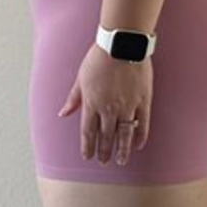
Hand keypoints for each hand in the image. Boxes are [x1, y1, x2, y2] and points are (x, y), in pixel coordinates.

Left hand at [58, 43, 151, 166]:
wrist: (122, 44)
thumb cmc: (98, 58)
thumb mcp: (80, 78)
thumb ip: (73, 99)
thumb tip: (63, 114)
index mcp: (91, 103)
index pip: (88, 132)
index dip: (88, 146)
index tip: (88, 156)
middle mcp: (109, 108)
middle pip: (106, 136)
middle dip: (104, 151)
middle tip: (104, 162)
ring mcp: (128, 105)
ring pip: (124, 134)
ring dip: (122, 150)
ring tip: (120, 161)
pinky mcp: (143, 100)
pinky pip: (143, 123)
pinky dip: (140, 136)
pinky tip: (138, 145)